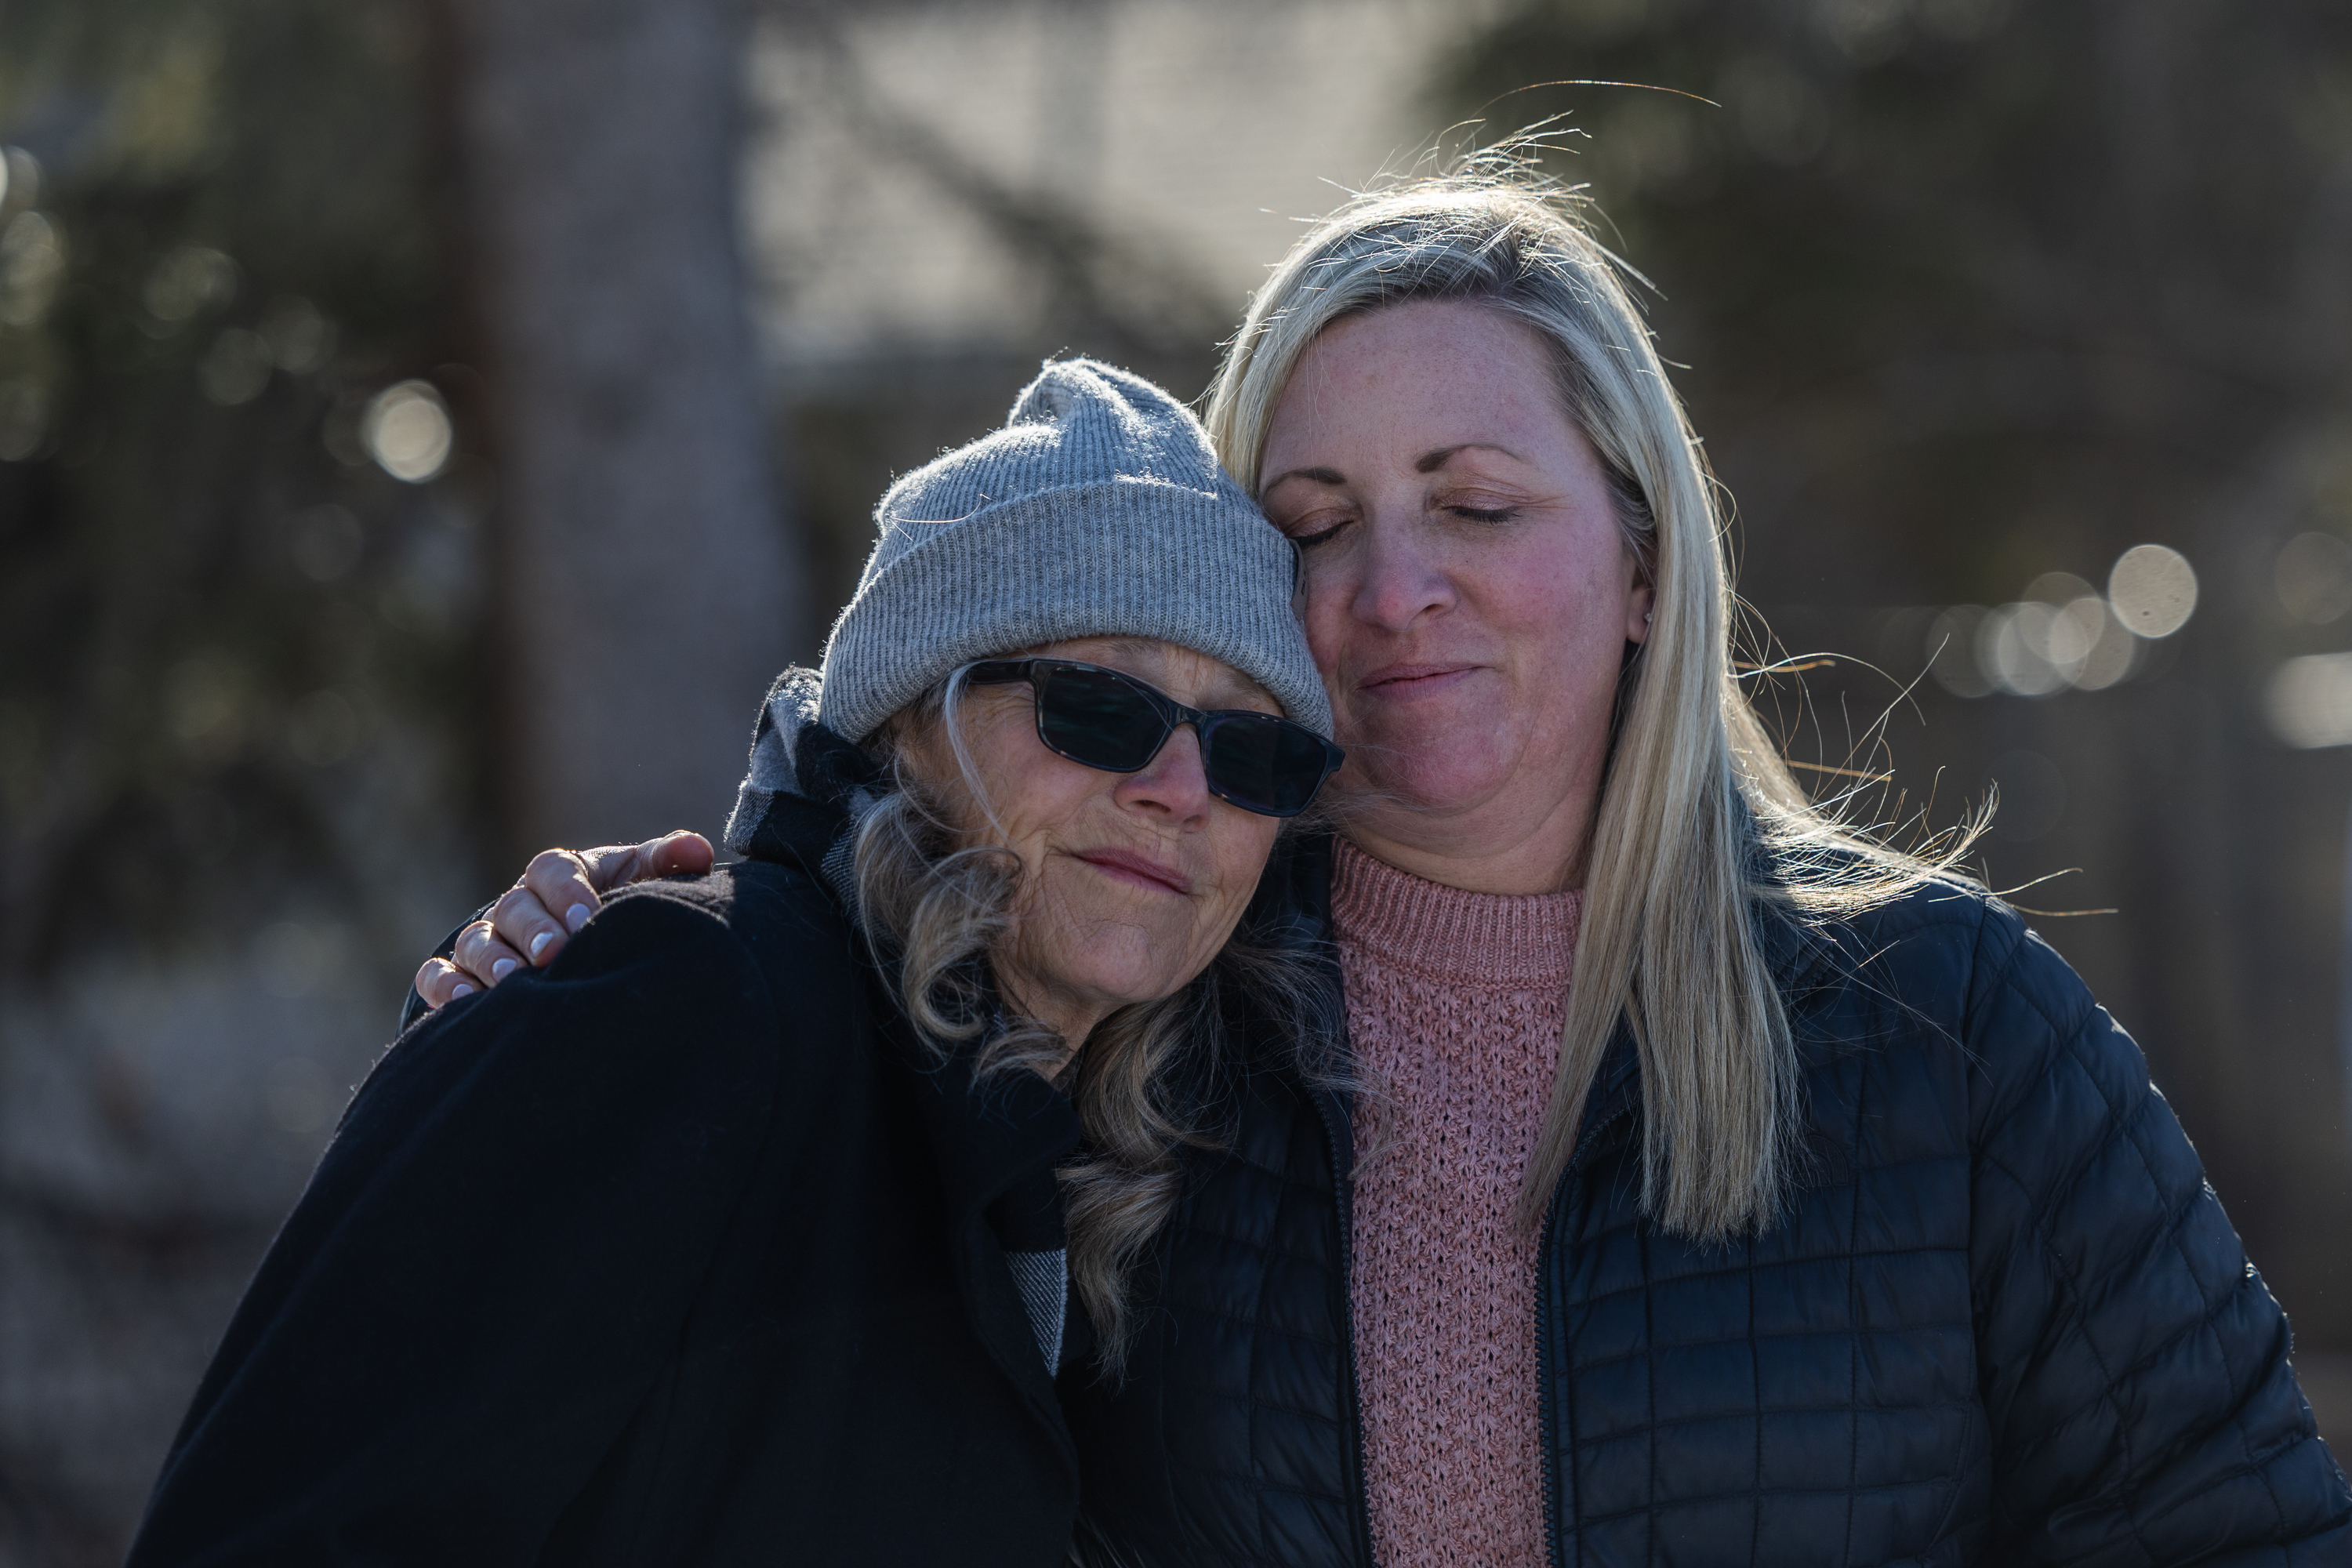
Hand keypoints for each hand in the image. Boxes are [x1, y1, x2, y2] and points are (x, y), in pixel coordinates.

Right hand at [412, 831, 713, 1008]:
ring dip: (494, 961)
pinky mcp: (456, 975)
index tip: (589, 919)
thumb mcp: (637, 883)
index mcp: (559, 876)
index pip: (555, 871)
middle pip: (515, 908)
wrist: (574, 949)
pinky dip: (447, 988)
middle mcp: (516, 905)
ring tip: (515, 982)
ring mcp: (483, 941)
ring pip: (476, 943)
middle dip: (533, 930)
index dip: (568, 892)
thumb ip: (663, 864)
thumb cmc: (609, 911)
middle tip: (553, 953)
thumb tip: (697, 851)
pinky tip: (466, 1005)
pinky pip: (438, 977)